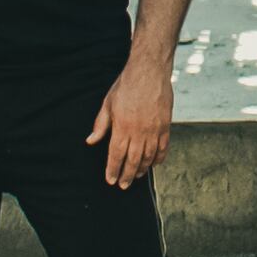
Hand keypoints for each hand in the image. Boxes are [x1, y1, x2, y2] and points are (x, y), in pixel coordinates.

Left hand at [89, 56, 174, 188]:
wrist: (149, 71)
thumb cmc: (126, 85)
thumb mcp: (108, 103)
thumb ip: (100, 125)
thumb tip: (91, 141)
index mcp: (122, 126)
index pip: (116, 154)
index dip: (113, 169)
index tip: (110, 180)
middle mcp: (139, 131)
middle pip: (132, 160)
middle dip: (127, 175)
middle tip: (123, 185)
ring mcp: (154, 129)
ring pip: (148, 156)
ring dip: (142, 169)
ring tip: (137, 177)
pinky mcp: (165, 125)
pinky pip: (163, 147)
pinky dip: (158, 158)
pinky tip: (153, 164)